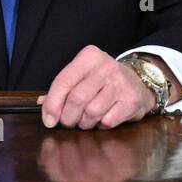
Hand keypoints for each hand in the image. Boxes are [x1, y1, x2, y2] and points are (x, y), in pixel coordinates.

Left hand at [38, 45, 155, 129]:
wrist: (138, 82)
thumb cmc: (103, 81)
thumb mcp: (82, 76)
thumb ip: (61, 89)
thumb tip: (43, 105)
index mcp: (89, 56)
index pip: (63, 81)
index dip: (53, 104)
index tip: (49, 119)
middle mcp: (106, 66)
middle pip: (77, 99)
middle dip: (68, 117)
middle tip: (68, 122)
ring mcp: (120, 83)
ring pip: (92, 112)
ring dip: (84, 123)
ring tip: (85, 120)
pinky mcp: (131, 100)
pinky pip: (107, 121)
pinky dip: (100, 125)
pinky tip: (102, 119)